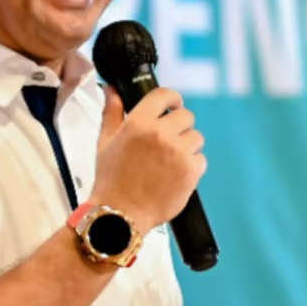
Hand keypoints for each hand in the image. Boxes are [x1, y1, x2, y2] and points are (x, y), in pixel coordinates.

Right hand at [91, 87, 205, 234]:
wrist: (119, 214)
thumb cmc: (111, 180)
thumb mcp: (105, 142)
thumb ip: (111, 112)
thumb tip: (112, 91)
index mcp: (138, 123)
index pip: (165, 95)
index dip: (172, 99)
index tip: (173, 105)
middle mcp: (160, 134)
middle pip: (186, 116)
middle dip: (179, 126)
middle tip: (169, 140)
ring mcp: (178, 153)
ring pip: (196, 137)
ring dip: (187, 146)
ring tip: (170, 160)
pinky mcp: (190, 171)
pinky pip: (201, 159)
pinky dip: (192, 166)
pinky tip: (175, 174)